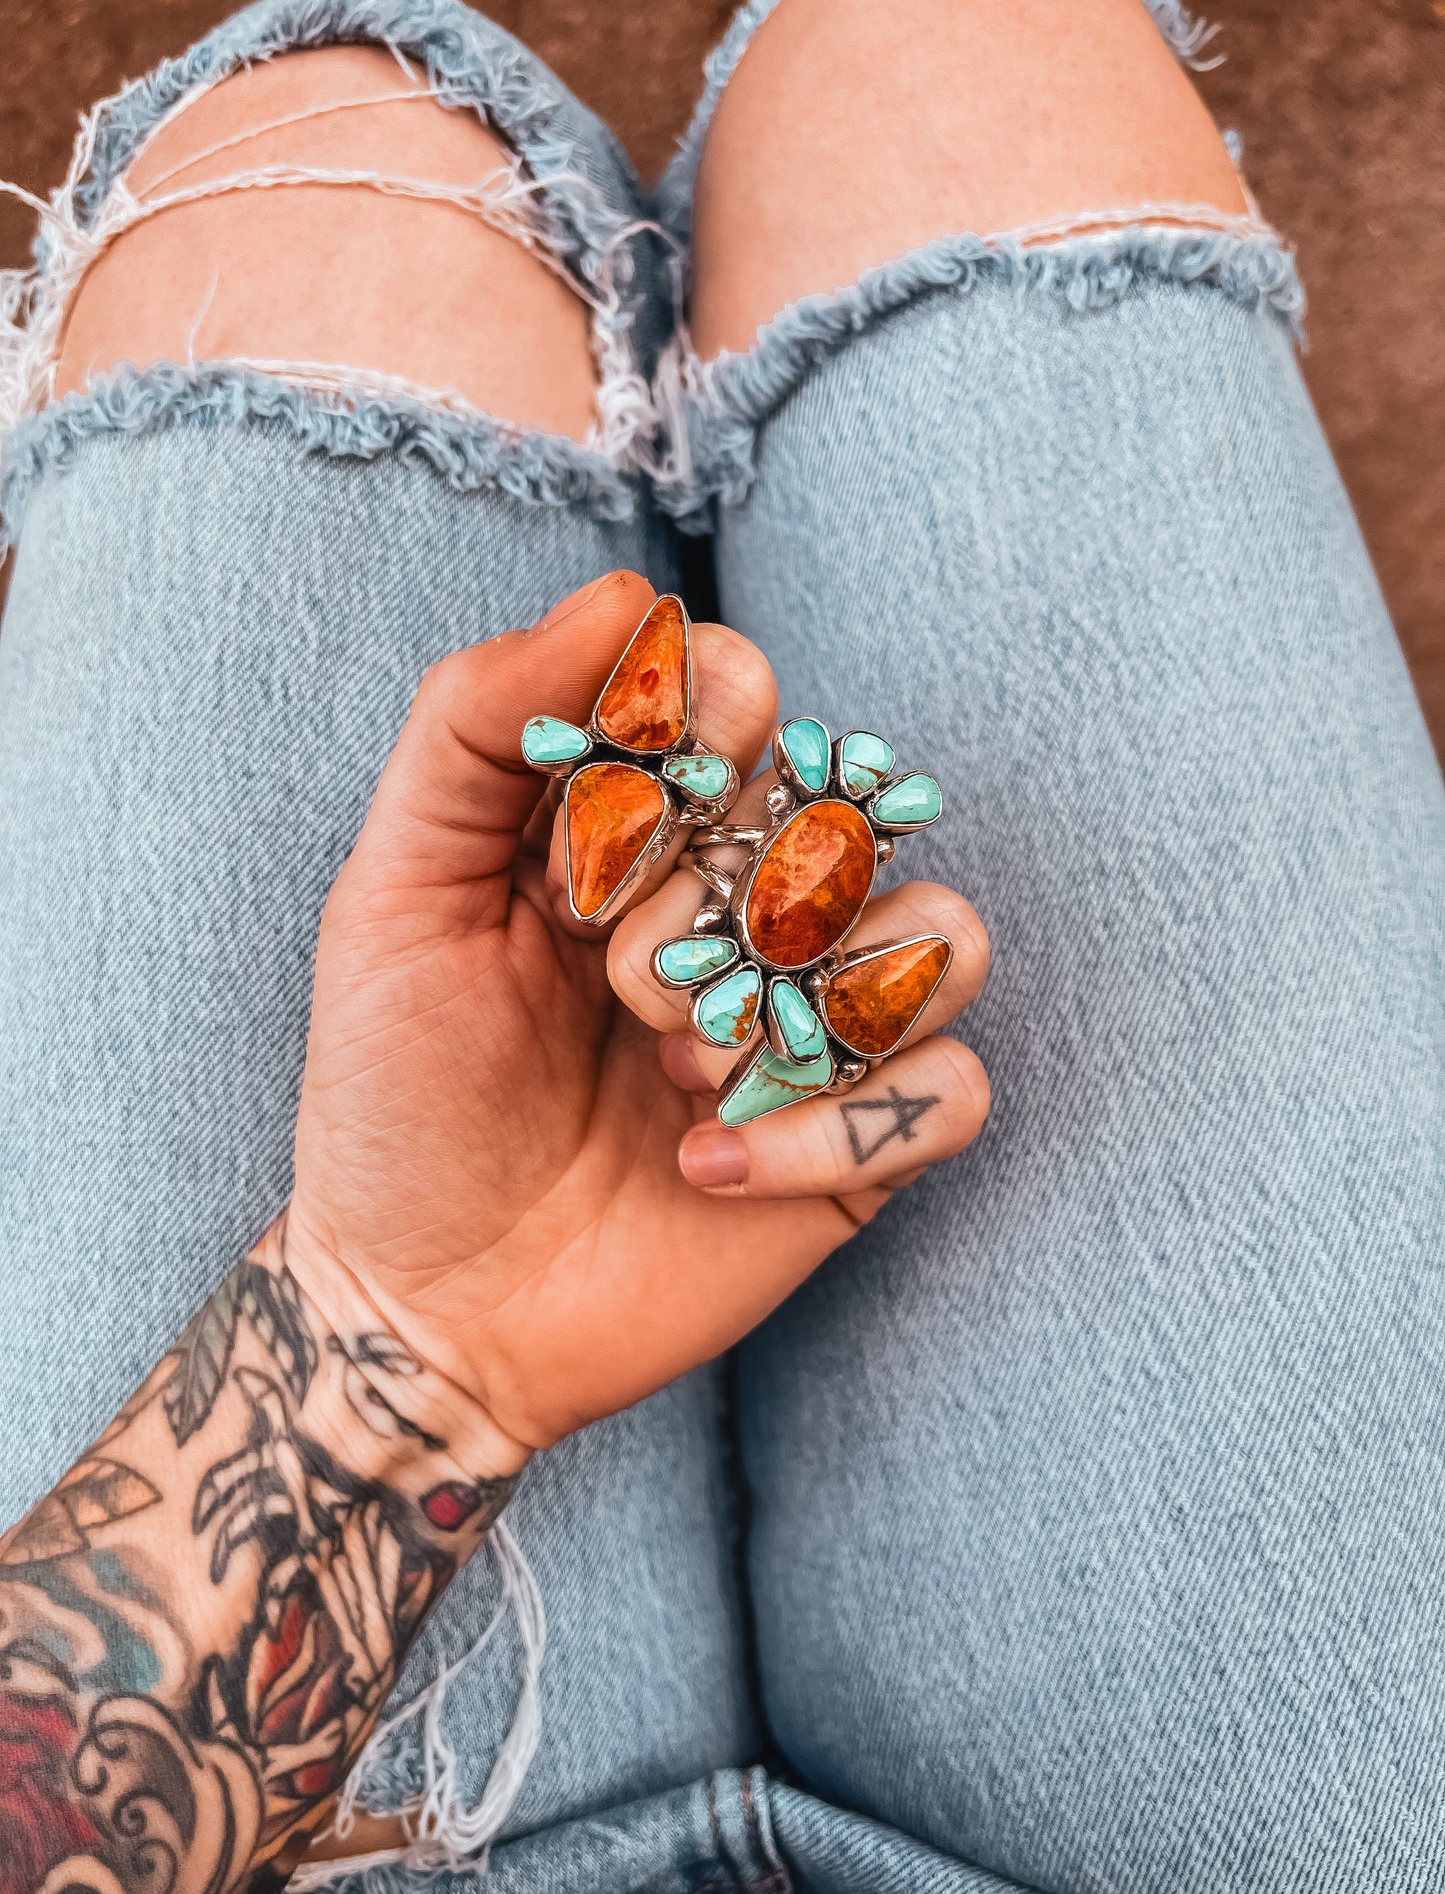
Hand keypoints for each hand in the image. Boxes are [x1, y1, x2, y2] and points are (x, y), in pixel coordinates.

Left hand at [287, 571, 989, 1465]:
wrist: (419, 1300)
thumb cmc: (399, 1091)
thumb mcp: (392, 893)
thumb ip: (477, 727)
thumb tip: (626, 594)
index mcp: (659, 830)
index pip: (751, 694)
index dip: (696, 735)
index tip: (597, 831)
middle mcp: (758, 910)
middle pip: (845, 814)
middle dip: (716, 904)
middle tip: (612, 989)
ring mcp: (820, 1028)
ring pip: (943, 934)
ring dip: (794, 1008)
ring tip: (675, 1075)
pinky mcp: (861, 1147)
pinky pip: (952, 1090)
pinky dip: (834, 1131)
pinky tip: (705, 1170)